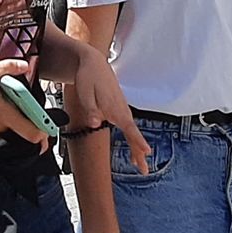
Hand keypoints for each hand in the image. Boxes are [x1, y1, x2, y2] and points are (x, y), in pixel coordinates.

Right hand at [0, 58, 47, 144]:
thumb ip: (9, 67)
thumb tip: (25, 65)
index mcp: (4, 114)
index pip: (31, 133)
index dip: (45, 132)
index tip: (51, 127)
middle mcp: (0, 126)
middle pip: (27, 135)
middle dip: (37, 127)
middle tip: (40, 114)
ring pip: (17, 132)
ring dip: (25, 123)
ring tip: (24, 107)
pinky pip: (8, 129)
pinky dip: (14, 122)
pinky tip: (12, 107)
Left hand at [64, 47, 150, 174]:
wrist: (93, 63)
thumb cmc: (88, 77)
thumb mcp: (84, 92)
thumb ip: (91, 109)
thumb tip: (95, 123)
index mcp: (114, 106)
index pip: (129, 126)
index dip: (138, 139)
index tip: (147, 151)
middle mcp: (120, 109)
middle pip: (133, 133)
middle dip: (139, 151)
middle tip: (144, 169)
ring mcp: (121, 109)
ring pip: (132, 131)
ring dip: (137, 148)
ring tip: (140, 165)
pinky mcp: (119, 109)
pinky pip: (128, 127)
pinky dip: (133, 140)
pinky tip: (133, 150)